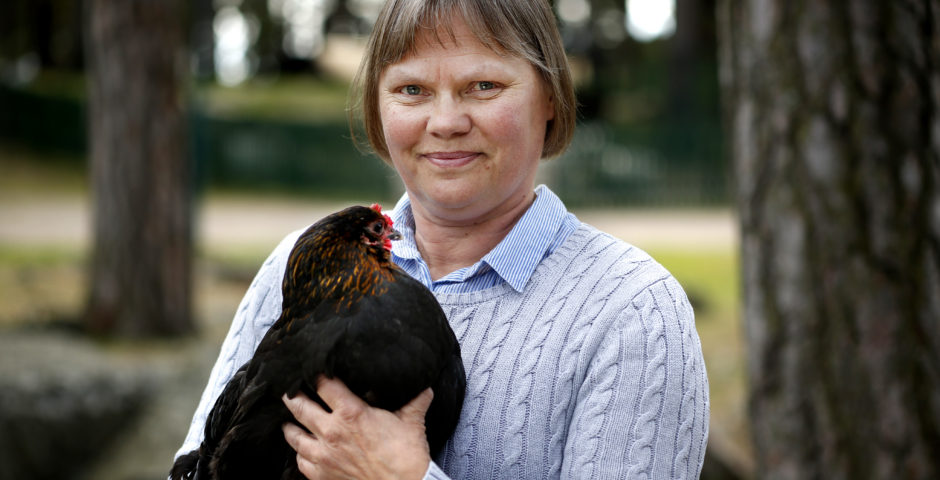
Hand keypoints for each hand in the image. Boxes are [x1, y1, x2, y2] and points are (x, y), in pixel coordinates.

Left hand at [282, 376, 433, 479]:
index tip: (312, 367)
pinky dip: (299, 453)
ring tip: (289, 418)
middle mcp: (331, 432)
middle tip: (288, 389)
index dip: (316, 372)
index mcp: (351, 413)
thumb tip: (424, 388)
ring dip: (290, 425)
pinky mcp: (322, 475)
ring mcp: (323, 455)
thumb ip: (415, 401)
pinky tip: (303, 449)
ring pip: (293, 435)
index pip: (324, 384)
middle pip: (299, 407)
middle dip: (291, 395)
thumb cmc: (406, 457)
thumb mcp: (412, 422)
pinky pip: (300, 461)